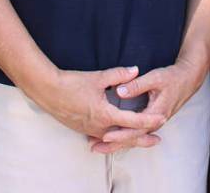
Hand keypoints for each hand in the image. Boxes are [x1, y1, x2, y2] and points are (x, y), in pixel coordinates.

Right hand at [27, 64, 165, 141]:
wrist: (48, 91)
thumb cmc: (71, 84)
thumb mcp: (97, 77)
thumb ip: (119, 74)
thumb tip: (135, 70)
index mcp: (105, 114)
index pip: (133, 121)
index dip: (149, 120)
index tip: (161, 119)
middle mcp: (99, 127)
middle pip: (126, 136)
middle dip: (143, 138)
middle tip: (157, 140)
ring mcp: (90, 130)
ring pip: (114, 138)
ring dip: (128, 138)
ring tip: (140, 138)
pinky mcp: (83, 130)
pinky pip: (102, 136)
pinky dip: (113, 136)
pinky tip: (116, 134)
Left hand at [89, 57, 205, 153]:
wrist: (187, 80)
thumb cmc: (172, 78)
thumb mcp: (155, 78)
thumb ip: (137, 85)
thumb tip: (120, 91)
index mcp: (156, 114)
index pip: (136, 129)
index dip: (120, 133)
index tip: (105, 135)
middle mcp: (155, 122)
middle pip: (132, 138)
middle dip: (114, 144)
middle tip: (95, 147)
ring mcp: (153, 123)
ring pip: (133, 137)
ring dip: (117, 143)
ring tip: (98, 146)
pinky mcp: (150, 120)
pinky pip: (136, 132)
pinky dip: (123, 136)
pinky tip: (112, 137)